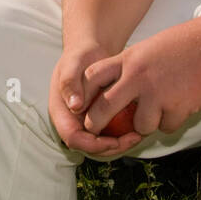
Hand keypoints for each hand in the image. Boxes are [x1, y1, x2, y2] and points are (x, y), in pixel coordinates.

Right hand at [49, 42, 143, 156]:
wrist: (89, 51)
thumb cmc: (80, 55)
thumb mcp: (73, 63)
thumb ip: (70, 82)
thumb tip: (75, 106)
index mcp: (61, 112)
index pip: (73, 138)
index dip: (93, 144)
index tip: (114, 140)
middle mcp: (72, 121)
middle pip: (89, 147)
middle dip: (111, 147)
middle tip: (135, 139)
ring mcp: (85, 121)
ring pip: (100, 144)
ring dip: (119, 144)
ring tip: (139, 135)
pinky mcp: (98, 119)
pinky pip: (109, 134)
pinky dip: (122, 135)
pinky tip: (138, 128)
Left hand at [80, 29, 200, 137]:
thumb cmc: (179, 46)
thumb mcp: (145, 50)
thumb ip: (127, 69)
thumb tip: (110, 93)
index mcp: (128, 60)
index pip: (92, 78)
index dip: (81, 95)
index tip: (78, 107)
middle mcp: (138, 77)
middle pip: (103, 108)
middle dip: (95, 124)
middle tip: (95, 131)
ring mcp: (158, 93)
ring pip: (140, 125)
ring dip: (147, 123)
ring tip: (159, 108)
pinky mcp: (178, 107)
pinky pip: (166, 127)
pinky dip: (171, 122)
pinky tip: (179, 104)